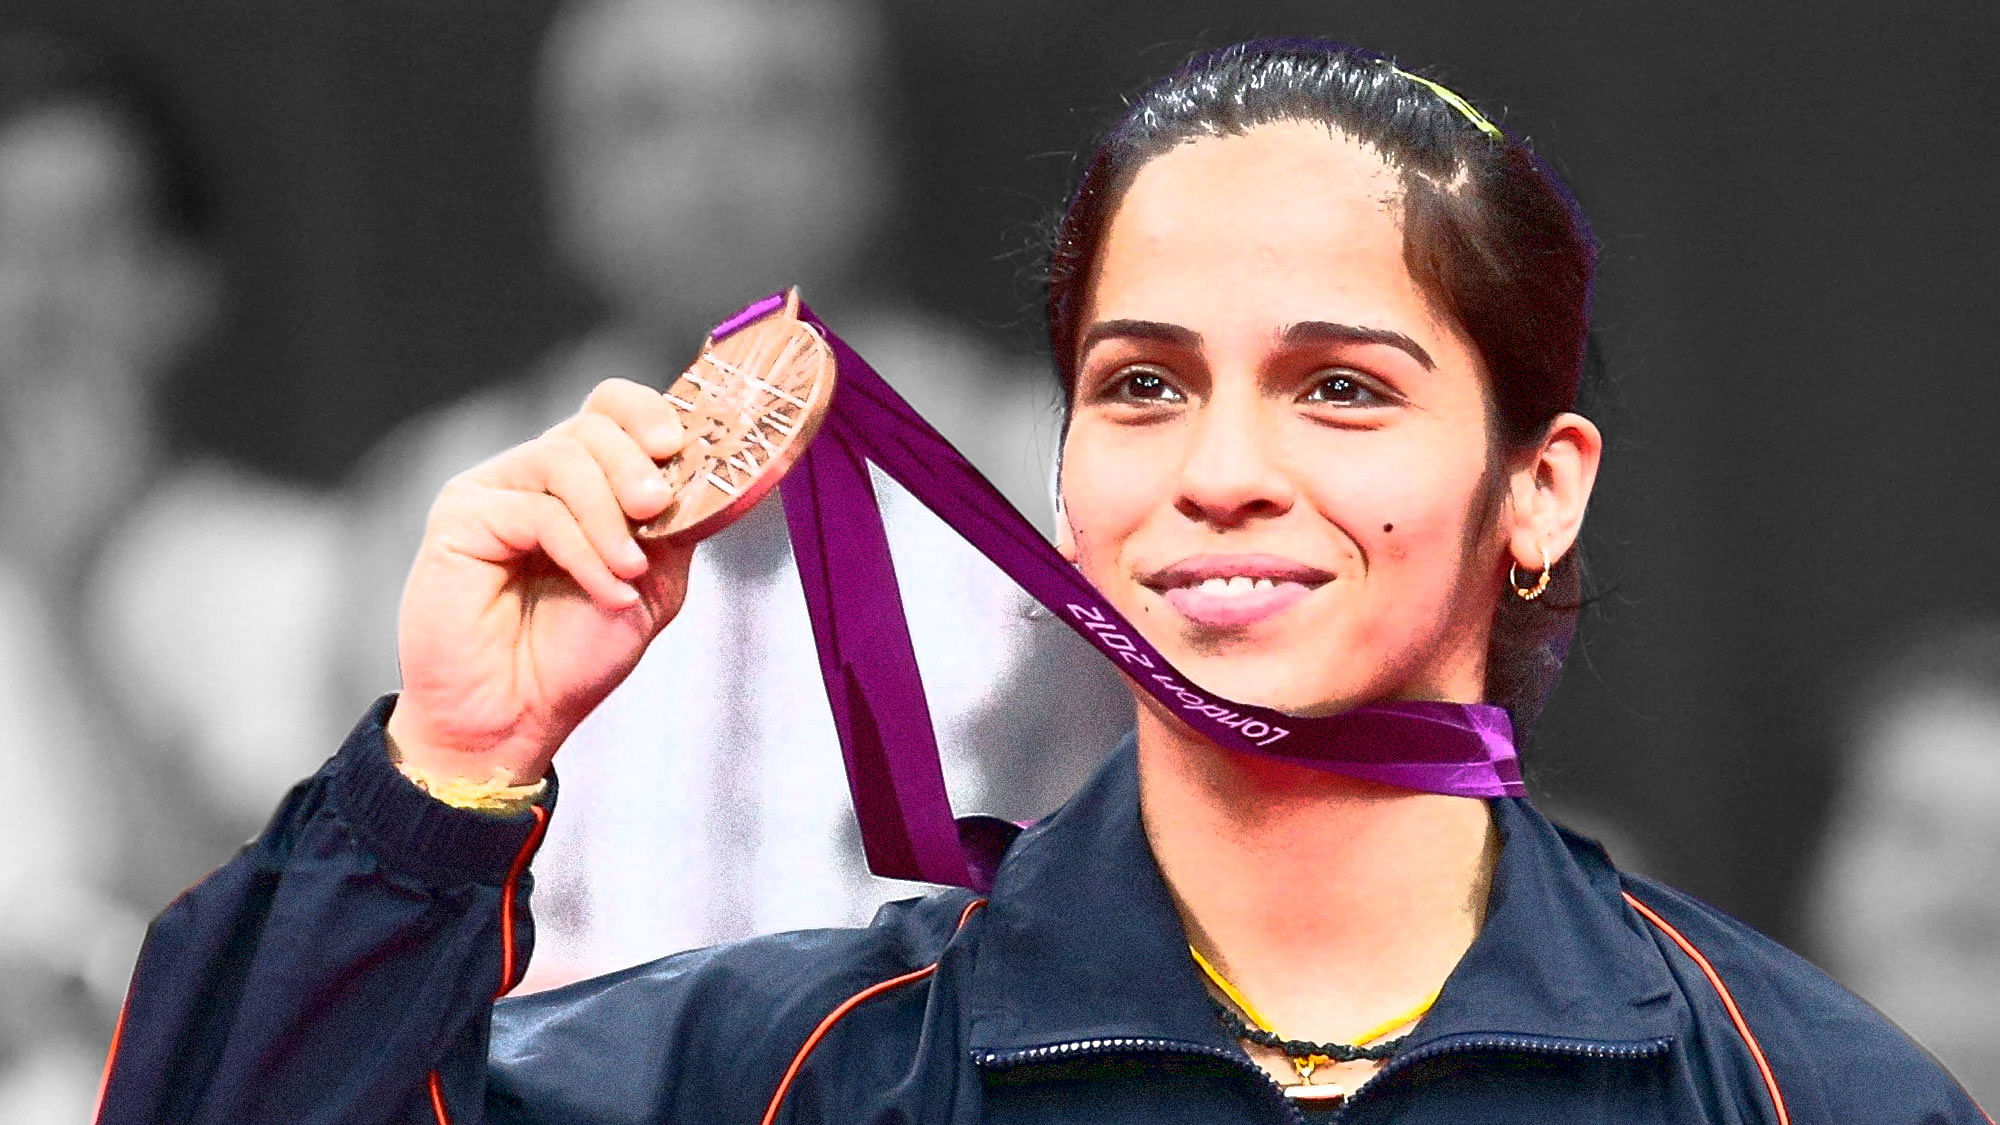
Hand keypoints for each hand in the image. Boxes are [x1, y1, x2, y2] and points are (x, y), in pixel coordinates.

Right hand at [385, 379, 695, 784]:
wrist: (515, 718)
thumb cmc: (573, 657)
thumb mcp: (655, 583)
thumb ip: (680, 524)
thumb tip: (729, 475)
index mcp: (583, 482)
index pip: (611, 409)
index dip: (648, 412)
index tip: (679, 445)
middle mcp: (536, 476)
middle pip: (593, 424)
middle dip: (637, 465)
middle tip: (656, 508)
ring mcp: (495, 491)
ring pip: (565, 456)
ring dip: (611, 517)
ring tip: (629, 571)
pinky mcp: (462, 516)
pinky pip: (537, 509)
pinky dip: (584, 550)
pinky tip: (605, 590)